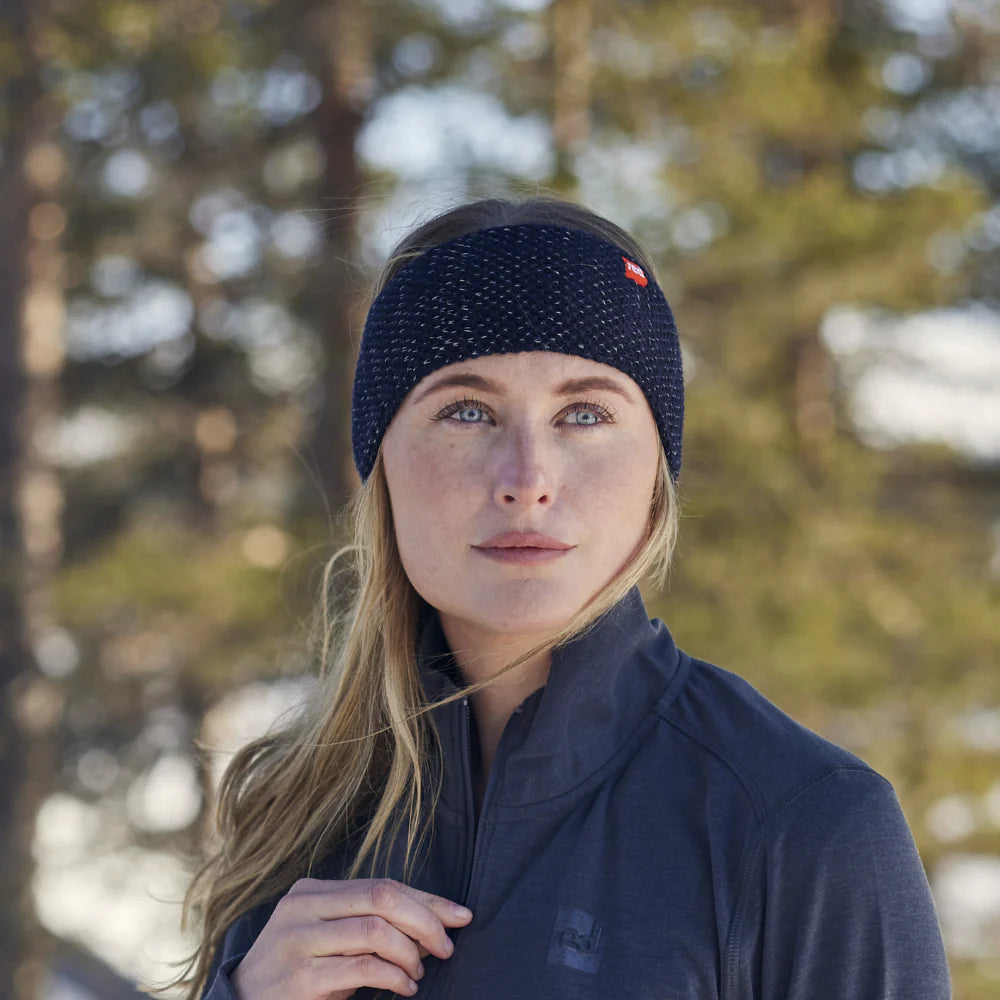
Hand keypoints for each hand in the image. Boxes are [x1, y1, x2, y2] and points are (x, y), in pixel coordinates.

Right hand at [230, 877, 473, 998]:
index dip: (427, 900)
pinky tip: (403, 987)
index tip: (461, 915)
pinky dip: (394, 977)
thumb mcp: (328, 941)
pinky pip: (363, 968)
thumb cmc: (294, 975)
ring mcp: (298, 941)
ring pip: (376, 930)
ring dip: (410, 954)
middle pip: (382, 898)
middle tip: (447, 947)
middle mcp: (302, 908)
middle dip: (425, 921)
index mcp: (311, 891)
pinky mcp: (300, 979)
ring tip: (417, 974)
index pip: (382, 885)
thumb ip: (370, 926)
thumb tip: (434, 924)